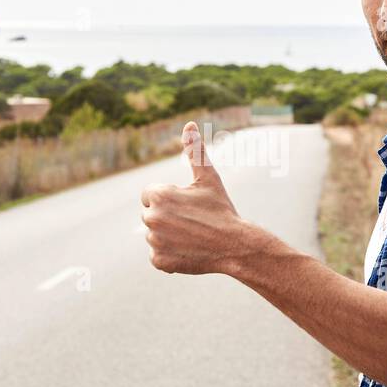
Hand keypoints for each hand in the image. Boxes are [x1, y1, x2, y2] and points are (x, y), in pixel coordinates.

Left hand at [141, 121, 244, 274]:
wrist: (236, 246)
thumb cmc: (222, 209)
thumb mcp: (209, 178)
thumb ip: (195, 151)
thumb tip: (189, 125)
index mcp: (159, 196)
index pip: (150, 194)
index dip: (170, 198)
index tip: (187, 204)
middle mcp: (151, 218)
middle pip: (150, 214)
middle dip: (167, 216)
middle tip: (192, 220)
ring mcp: (154, 242)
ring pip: (154, 235)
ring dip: (168, 235)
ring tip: (192, 235)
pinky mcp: (159, 261)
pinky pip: (157, 254)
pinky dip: (169, 253)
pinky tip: (188, 249)